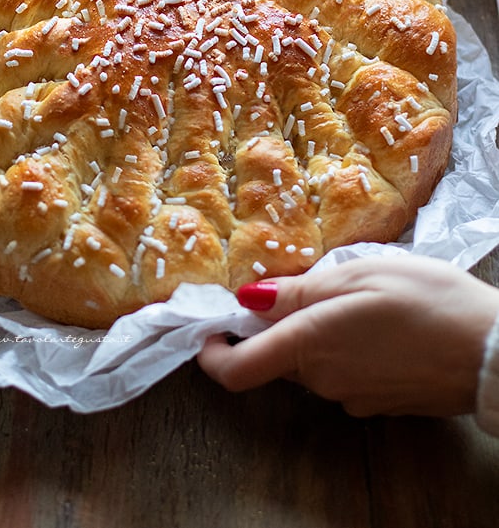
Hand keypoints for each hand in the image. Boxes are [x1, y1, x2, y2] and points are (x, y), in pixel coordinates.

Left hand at [197, 256, 498, 417]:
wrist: (493, 351)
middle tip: (305, 284)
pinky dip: (343, 350)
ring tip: (356, 298)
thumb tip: (249, 298)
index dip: (212, 354)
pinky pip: (342, 374)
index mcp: (310, 343)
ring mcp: (351, 396)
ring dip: (316, 333)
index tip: (209, 330)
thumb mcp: (360, 275)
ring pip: (311, 363)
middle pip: (276, 357)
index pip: (237, 370)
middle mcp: (324, 379)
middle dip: (278, 325)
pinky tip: (378, 324)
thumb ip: (300, 290)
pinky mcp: (377, 403)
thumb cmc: (428, 301)